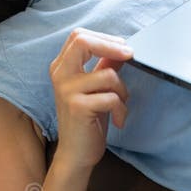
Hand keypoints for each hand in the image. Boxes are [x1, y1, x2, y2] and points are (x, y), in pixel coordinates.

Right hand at [50, 28, 132, 172]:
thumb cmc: (87, 121)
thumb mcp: (96, 88)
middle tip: (131, 56)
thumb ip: (104, 65)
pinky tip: (117, 120)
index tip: (123, 48)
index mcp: (61, 68)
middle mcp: (59, 75)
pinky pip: (111, 97)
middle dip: (113, 46)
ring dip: (123, 91)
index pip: (79, 36)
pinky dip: (121, 110)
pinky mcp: (77, 107)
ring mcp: (66, 90)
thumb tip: (122, 47)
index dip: (105, 38)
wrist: (76, 154)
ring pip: (108, 74)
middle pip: (83, 41)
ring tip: (120, 105)